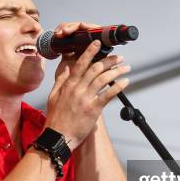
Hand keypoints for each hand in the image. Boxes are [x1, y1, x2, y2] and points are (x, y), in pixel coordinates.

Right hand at [45, 21, 131, 150]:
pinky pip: (108, 95)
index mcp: (68, 85)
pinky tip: (125, 82)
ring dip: (116, 71)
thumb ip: (61, 81)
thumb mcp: (53, 96)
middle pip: (95, 69)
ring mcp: (85, 99)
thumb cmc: (56, 119)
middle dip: (109, 61)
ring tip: (125, 68)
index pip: (80, 64)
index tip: (97, 43)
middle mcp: (77, 89)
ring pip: (103, 80)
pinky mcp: (93, 110)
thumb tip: (66, 68)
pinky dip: (118, 87)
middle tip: (118, 57)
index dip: (90, 52)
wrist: (58, 137)